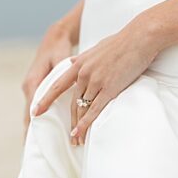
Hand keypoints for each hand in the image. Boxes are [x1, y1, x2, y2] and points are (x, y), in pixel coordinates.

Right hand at [22, 23, 75, 137]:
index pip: (32, 107)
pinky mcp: (37, 88)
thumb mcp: (60, 58)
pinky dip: (38, 118)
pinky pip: (37, 106)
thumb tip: (67, 74)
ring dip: (33, 126)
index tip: (33, 137)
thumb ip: (62, 68)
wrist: (55, 39)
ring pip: (31, 112)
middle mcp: (30, 87)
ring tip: (32, 144)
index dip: (34, 123)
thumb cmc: (59, 49)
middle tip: (31, 148)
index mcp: (34, 82)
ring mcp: (32, 88)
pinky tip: (40, 129)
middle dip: (31, 130)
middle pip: (28, 113)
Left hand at [33, 17, 160, 144]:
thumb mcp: (97, 47)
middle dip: (69, 120)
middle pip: (72, 102)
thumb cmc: (124, 41)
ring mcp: (96, 81)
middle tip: (68, 136)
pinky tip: (79, 133)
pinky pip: (94, 109)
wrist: (140, 37)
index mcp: (79, 64)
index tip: (37, 111)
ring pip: (82, 108)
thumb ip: (84, 57)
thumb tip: (73, 61)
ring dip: (78, 126)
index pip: (57, 85)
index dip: (46, 99)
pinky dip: (85, 123)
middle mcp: (84, 74)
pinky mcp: (110, 88)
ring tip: (77, 140)